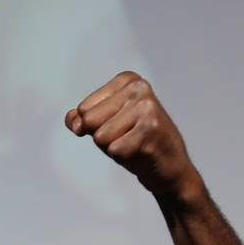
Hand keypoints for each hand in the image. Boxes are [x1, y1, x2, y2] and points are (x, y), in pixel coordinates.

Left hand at [65, 71, 197, 196]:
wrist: (168, 164)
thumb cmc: (132, 141)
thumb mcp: (102, 126)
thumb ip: (79, 120)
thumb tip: (75, 122)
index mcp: (127, 80)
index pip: (83, 109)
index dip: (93, 126)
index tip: (118, 126)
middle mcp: (139, 87)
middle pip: (89, 121)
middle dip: (102, 137)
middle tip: (126, 137)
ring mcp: (147, 107)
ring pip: (100, 136)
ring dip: (113, 147)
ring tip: (133, 143)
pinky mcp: (151, 129)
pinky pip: (114, 150)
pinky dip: (124, 158)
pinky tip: (142, 152)